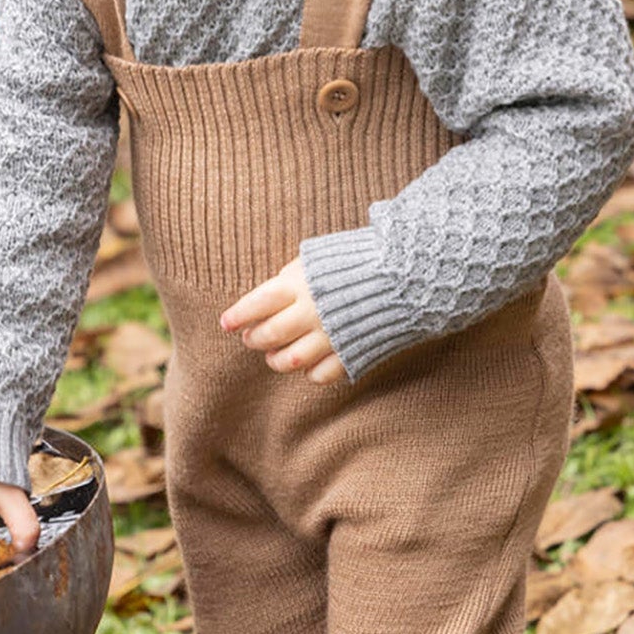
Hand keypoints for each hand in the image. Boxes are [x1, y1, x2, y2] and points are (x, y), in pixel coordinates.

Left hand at [220, 257, 346, 384]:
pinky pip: (319, 375)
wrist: (407, 275)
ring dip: (276, 360)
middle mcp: (312, 313)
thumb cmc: (357, 261)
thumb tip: (264, 299)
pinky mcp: (351, 354)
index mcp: (301, 284)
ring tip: (274, 355)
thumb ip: (289, 279)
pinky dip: (309, 372)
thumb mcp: (316, 259)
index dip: (239, 316)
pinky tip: (308, 363)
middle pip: (270, 334)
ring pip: (289, 360)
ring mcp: (331, 337)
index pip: (258, 304)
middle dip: (254, 339)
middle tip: (250, 337)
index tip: (226, 322)